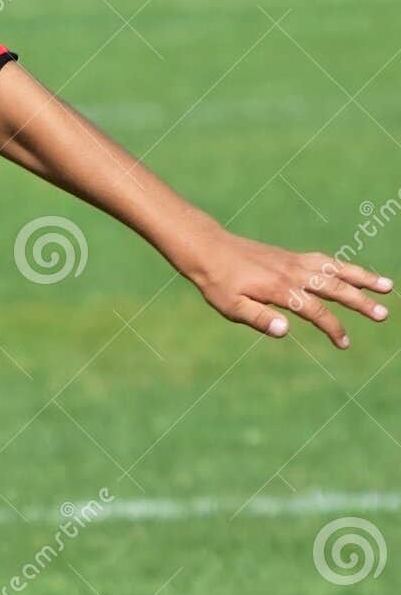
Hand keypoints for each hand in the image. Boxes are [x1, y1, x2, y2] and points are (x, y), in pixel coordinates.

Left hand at [185, 229, 391, 348]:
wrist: (211, 251)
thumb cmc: (218, 284)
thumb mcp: (231, 307)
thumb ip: (258, 318)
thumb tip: (284, 331)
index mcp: (281, 289)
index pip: (315, 311)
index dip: (332, 327)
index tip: (344, 343)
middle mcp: (294, 273)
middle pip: (335, 287)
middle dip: (361, 302)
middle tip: (383, 315)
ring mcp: (296, 262)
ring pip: (337, 269)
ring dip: (363, 278)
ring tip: (387, 287)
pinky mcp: (293, 257)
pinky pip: (326, 261)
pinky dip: (344, 267)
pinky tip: (355, 274)